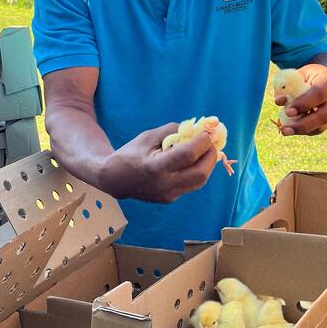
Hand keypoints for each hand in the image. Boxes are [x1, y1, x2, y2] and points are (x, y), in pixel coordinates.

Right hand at [100, 123, 217, 202]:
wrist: (116, 179)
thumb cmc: (131, 153)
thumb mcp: (148, 136)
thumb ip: (172, 131)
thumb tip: (195, 129)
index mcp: (156, 168)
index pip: (188, 155)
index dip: (202, 142)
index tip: (208, 131)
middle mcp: (165, 185)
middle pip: (200, 173)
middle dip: (210, 155)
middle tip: (211, 142)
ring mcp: (169, 195)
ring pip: (199, 181)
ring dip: (207, 164)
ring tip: (204, 150)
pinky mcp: (171, 198)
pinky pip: (191, 184)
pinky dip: (196, 171)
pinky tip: (192, 161)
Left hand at [277, 64, 326, 136]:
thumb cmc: (311, 75)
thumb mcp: (301, 74)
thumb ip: (290, 86)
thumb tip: (278, 101)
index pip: (319, 94)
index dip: (304, 104)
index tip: (287, 112)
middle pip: (324, 115)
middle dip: (303, 125)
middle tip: (285, 130)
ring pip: (322, 126)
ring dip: (301, 130)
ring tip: (285, 131)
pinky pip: (319, 129)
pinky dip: (304, 130)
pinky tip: (292, 129)